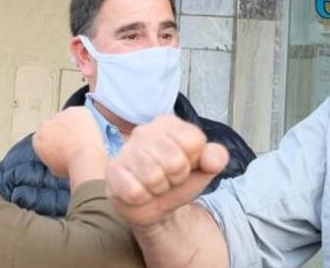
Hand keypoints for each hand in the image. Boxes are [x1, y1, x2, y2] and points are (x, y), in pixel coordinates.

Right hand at [33, 107, 106, 178]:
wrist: (85, 158)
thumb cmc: (71, 167)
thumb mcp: (54, 167)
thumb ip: (52, 155)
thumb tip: (58, 154)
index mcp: (38, 139)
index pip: (44, 136)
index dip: (55, 141)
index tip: (63, 146)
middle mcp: (45, 124)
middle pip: (54, 125)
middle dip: (63, 131)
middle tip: (75, 141)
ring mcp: (61, 115)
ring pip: (67, 118)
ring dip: (74, 125)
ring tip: (84, 138)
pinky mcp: (75, 110)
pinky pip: (80, 114)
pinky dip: (85, 120)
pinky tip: (90, 130)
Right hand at [105, 115, 228, 227]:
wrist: (153, 206)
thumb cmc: (177, 181)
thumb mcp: (203, 169)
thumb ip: (216, 158)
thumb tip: (213, 159)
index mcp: (170, 124)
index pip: (194, 142)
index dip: (193, 162)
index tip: (185, 166)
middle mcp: (145, 130)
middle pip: (175, 162)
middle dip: (176, 179)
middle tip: (168, 179)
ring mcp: (126, 149)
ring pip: (154, 177)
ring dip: (158, 189)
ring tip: (154, 185)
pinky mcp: (113, 170)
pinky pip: (134, 191)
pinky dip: (142, 198)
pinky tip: (139, 191)